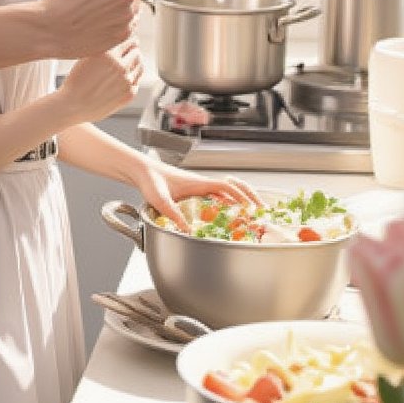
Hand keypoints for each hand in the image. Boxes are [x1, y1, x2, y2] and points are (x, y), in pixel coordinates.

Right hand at [59, 38, 143, 124]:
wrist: (73, 106)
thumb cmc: (76, 82)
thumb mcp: (86, 57)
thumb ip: (103, 47)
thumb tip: (117, 40)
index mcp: (108, 54)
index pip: (128, 39)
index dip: (128, 39)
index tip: (128, 40)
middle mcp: (119, 66)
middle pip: (136, 52)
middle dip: (133, 50)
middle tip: (130, 52)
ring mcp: (126, 81)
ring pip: (140, 66)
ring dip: (135, 63)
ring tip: (128, 65)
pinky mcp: (129, 94)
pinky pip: (137, 81)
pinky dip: (133, 77)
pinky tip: (124, 78)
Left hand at [132, 161, 260, 231]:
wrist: (141, 171)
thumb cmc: (150, 180)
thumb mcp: (160, 200)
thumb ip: (173, 215)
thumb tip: (187, 231)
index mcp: (197, 183)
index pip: (225, 186)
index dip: (240, 196)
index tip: (251, 206)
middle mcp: (201, 183)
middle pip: (232, 186)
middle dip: (249, 195)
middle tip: (261, 208)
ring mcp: (199, 187)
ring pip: (226, 190)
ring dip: (240, 198)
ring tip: (251, 211)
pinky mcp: (194, 191)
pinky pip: (216, 195)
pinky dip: (227, 201)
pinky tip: (228, 212)